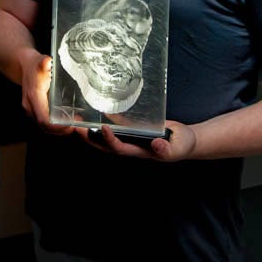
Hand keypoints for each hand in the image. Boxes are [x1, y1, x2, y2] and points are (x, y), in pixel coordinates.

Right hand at [20, 51, 73, 135]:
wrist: (25, 66)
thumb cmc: (35, 65)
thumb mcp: (41, 61)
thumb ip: (44, 63)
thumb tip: (46, 62)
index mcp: (34, 96)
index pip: (43, 118)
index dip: (56, 126)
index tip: (69, 125)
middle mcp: (31, 106)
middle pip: (45, 126)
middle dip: (61, 130)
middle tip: (77, 127)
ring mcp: (32, 110)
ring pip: (45, 127)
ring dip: (60, 129)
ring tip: (75, 126)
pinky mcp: (36, 110)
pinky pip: (45, 122)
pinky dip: (56, 125)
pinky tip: (68, 122)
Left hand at [79, 120, 196, 161]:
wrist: (185, 140)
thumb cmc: (182, 145)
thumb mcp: (178, 147)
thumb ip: (167, 149)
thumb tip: (155, 145)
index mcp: (140, 152)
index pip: (120, 148)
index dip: (110, 140)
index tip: (103, 128)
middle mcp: (132, 146)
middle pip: (106, 146)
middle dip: (91, 138)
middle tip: (76, 127)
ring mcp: (132, 138)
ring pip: (108, 137)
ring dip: (93, 131)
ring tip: (78, 120)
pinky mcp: (134, 129)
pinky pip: (117, 125)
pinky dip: (106, 119)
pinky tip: (96, 109)